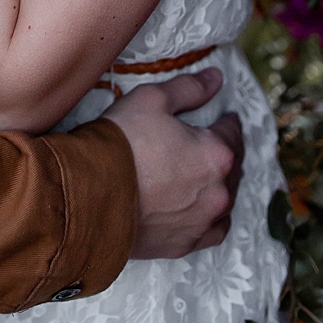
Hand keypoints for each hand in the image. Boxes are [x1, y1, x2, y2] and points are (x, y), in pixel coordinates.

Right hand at [101, 68, 243, 257]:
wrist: (89, 194)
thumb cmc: (121, 143)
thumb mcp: (152, 99)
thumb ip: (189, 88)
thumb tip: (216, 79)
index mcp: (216, 154)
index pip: (232, 132)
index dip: (226, 120)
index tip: (222, 117)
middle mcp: (218, 191)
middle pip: (233, 166)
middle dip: (225, 152)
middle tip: (211, 142)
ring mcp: (203, 222)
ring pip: (226, 199)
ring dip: (219, 184)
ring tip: (203, 173)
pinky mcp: (185, 244)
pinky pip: (212, 231)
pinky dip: (211, 217)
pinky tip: (201, 209)